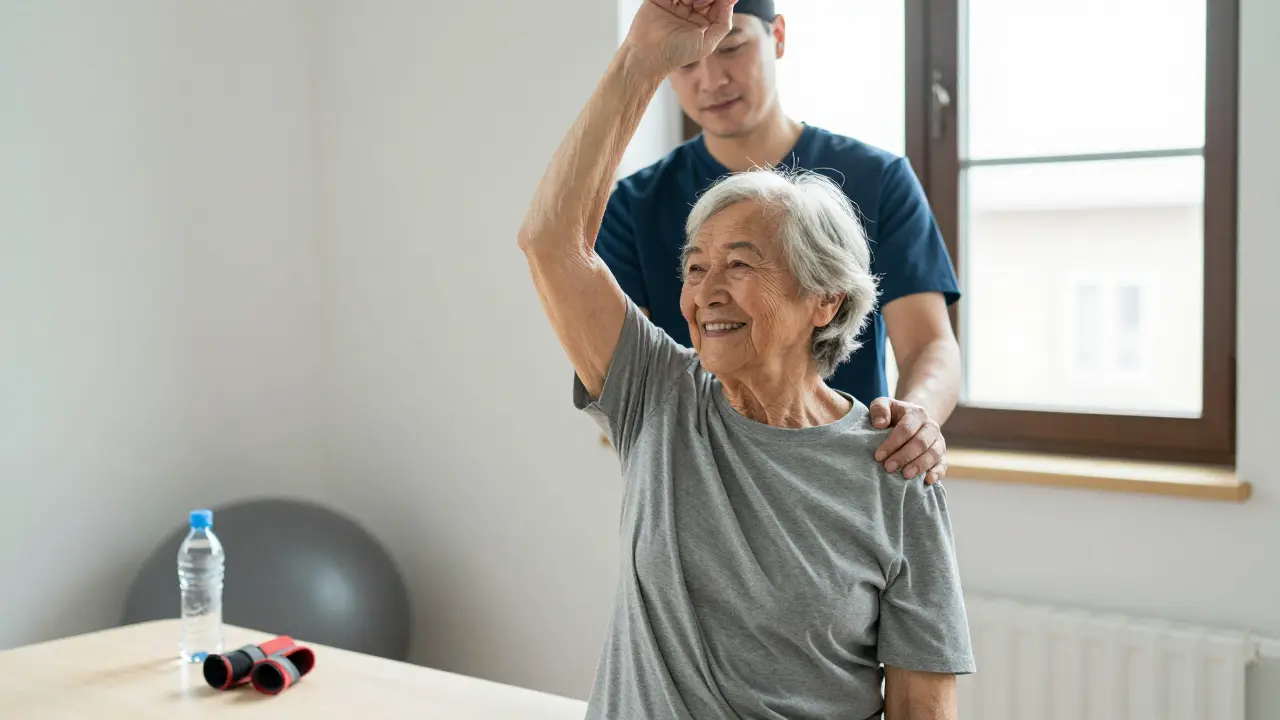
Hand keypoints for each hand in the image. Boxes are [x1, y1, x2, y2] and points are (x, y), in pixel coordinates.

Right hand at [623, 0, 737, 74]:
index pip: (718, 1)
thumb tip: (731, 1)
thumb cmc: (677, 54)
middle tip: (703, 2)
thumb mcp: (707, 42)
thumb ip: (722, 23)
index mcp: (703, 18)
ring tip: (692, 2)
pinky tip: (683, 0)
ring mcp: (675, 1)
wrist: (648, 55)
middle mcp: (690, 7)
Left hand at [869, 398, 946, 484]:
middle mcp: (930, 427)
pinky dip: (937, 473)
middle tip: (888, 468)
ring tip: (906, 475)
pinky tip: (928, 481)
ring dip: (920, 465)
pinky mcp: (942, 455)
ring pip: (933, 454)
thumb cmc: (894, 415)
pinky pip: (943, 464)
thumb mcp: (885, 405)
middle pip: (920, 442)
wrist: (914, 419)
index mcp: (916, 414)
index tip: (878, 456)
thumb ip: (879, 409)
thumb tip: (879, 424)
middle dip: (904, 456)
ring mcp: (938, 441)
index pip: (906, 429)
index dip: (892, 443)